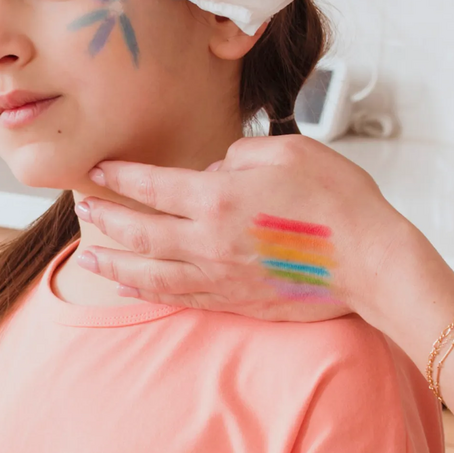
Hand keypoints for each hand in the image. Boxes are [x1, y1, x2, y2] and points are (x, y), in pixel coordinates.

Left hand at [73, 136, 453, 344]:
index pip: (152, 186)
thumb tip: (215, 169)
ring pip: (150, 274)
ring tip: (88, 258)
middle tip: (81, 209)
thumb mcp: (290, 151)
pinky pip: (179, 297)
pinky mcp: (235, 301)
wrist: (372, 262)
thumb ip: (240, 155)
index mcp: (219, 198)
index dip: (120, 176)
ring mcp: (220, 277)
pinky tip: (134, 288)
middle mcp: (209, 242)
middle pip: (140, 232)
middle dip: (105, 219)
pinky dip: (149, 291)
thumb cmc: (339, 201)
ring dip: (114, 265)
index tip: (98, 169)